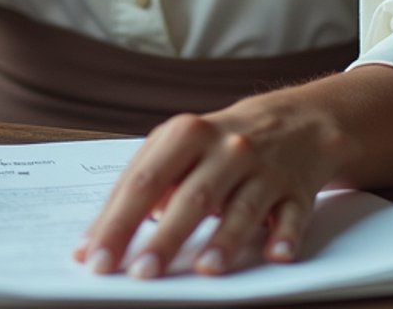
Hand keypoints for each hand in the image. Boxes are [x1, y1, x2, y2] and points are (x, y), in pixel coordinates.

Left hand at [75, 79, 357, 278]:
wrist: (297, 119)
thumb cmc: (222, 141)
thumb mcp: (183, 144)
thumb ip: (150, 182)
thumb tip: (107, 232)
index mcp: (186, 134)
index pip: (144, 180)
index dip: (118, 220)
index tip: (95, 257)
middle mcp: (225, 148)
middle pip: (191, 195)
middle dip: (164, 237)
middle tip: (140, 273)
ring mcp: (264, 167)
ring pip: (242, 206)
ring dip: (224, 239)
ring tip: (205, 269)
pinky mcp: (297, 188)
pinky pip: (292, 214)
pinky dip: (285, 234)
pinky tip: (276, 253)